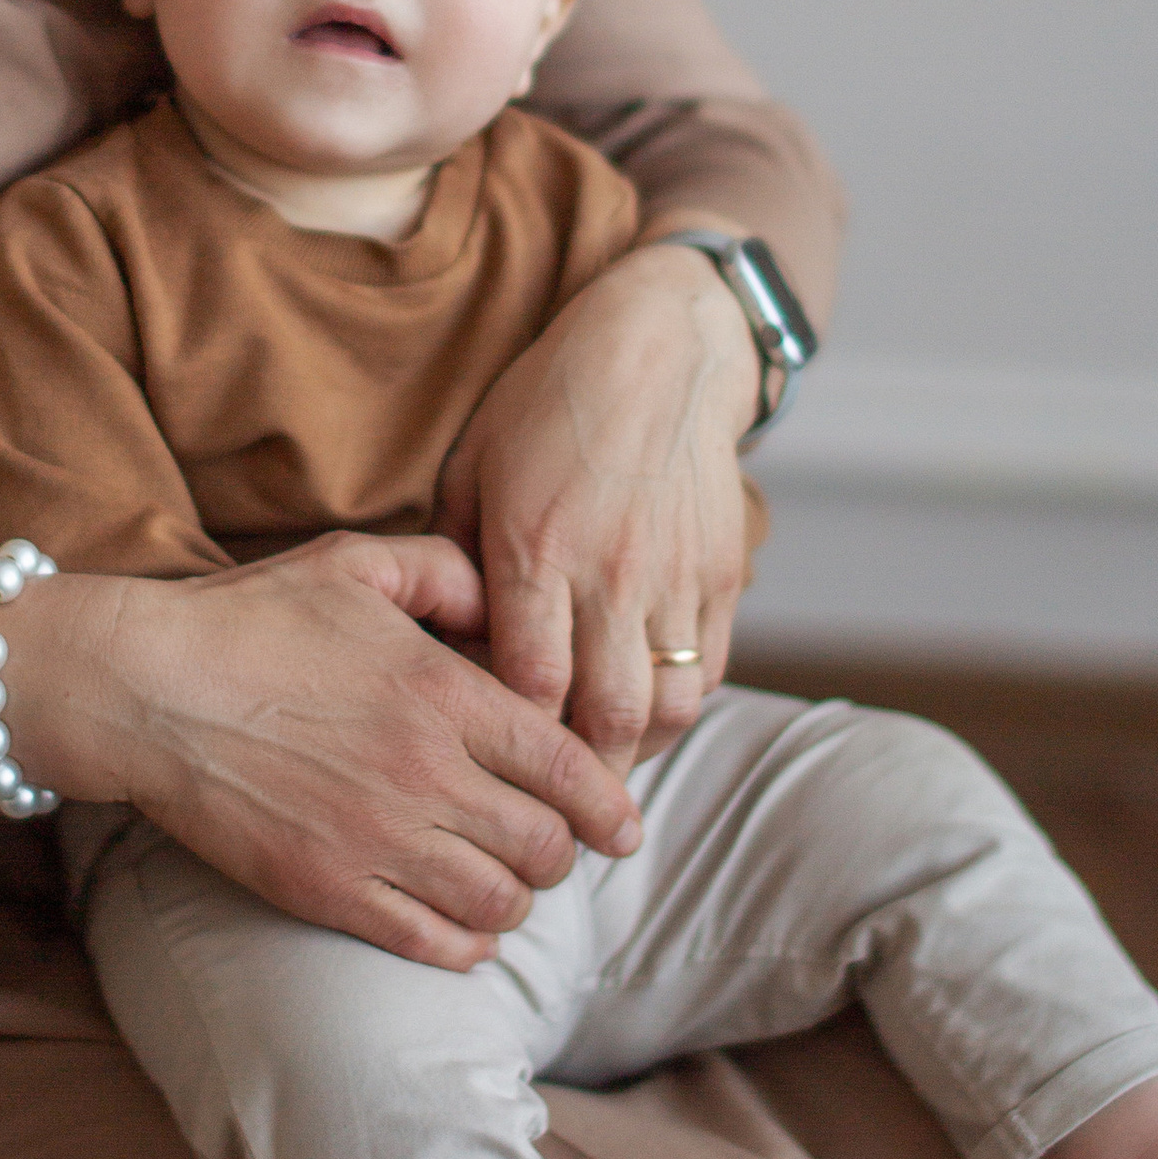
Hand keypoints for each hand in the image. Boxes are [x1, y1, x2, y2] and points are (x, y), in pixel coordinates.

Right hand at [23, 533, 641, 969]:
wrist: (144, 689)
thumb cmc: (248, 618)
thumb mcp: (355, 564)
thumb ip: (446, 572)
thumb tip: (505, 607)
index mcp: (445, 695)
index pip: (569, 770)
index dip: (611, 808)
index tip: (623, 829)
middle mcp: (426, 775)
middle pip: (544, 847)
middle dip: (560, 853)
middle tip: (546, 846)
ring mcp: (377, 840)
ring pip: (498, 903)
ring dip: (514, 900)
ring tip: (501, 885)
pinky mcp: (327, 890)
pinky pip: (431, 942)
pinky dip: (464, 947)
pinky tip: (463, 933)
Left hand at [434, 238, 757, 772]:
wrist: (662, 345)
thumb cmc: (549, 401)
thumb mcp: (474, 464)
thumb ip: (452, 556)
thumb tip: (436, 641)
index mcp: (535, 547)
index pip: (528, 686)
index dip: (511, 742)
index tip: (487, 766)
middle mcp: (611, 572)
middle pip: (604, 719)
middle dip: (573, 781)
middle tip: (544, 813)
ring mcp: (676, 575)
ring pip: (666, 710)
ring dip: (631, 757)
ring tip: (595, 778)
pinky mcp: (722, 572)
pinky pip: (706, 671)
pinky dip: (676, 708)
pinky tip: (641, 715)